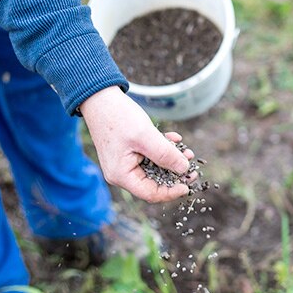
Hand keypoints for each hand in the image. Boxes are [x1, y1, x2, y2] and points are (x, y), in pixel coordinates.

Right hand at [79, 86, 194, 202]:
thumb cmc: (118, 117)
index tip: (188, 184)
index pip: (150, 193)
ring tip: (186, 151)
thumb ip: (165, 154)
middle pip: (154, 182)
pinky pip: (150, 156)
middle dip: (174, 173)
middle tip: (192, 165)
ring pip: (155, 168)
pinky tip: (174, 138)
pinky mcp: (130, 152)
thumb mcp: (146, 136)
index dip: (171, 192)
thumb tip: (184, 169)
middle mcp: (122, 173)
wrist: (101, 98)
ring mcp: (126, 162)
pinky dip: (163, 148)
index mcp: (121, 175)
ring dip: (172, 159)